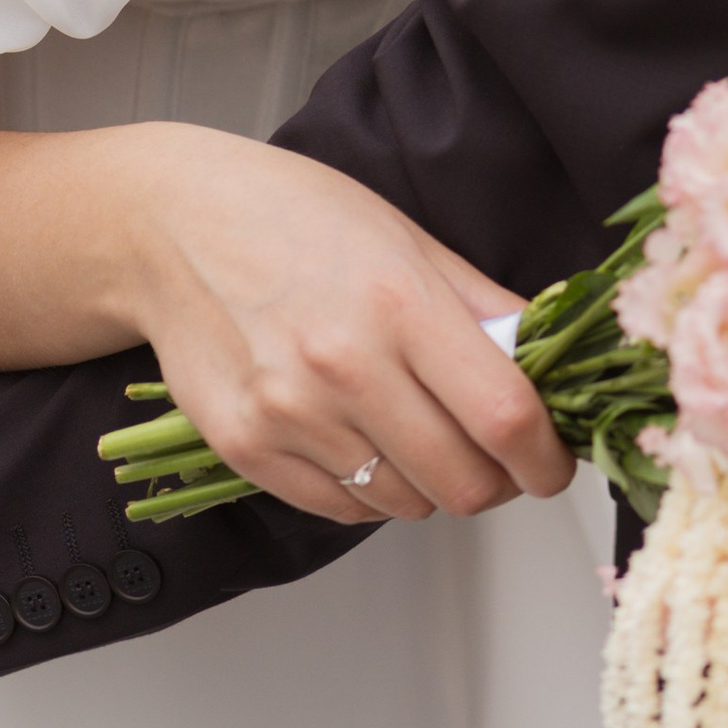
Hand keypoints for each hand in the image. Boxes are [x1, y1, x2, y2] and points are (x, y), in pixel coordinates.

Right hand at [114, 125, 573, 532]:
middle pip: (463, 483)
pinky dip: (367, 491)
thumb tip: (550, 366)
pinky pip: (340, 511)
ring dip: (428, 485)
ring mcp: (289, 415)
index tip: (555, 461)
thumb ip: (484, 307)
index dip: (548, 457)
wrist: (172, 227)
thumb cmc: (292, 217)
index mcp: (400, 302)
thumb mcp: (406, 238)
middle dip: (497, 482)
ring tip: (413, 431)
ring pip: (405, 505)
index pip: (506, 417)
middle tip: (493, 456)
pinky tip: (359, 438)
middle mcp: (345, 365)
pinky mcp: (246, 450)